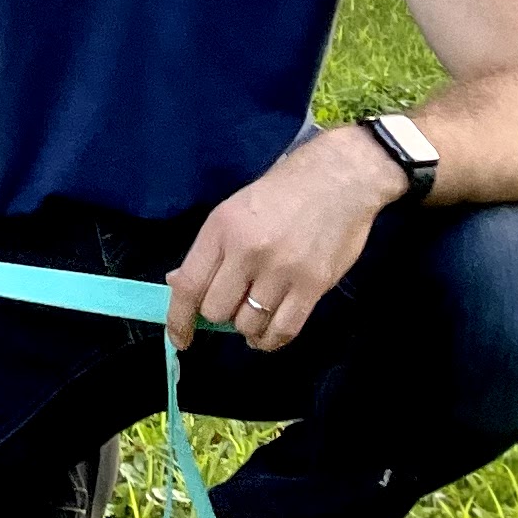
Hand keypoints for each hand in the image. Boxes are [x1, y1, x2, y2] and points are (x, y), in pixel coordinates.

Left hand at [165, 136, 387, 354]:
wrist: (340, 177)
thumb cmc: (284, 191)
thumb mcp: (234, 209)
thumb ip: (210, 250)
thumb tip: (178, 284)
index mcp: (222, 228)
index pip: (188, 284)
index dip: (178, 319)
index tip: (180, 338)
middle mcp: (248, 251)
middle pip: (216, 310)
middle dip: (219, 315)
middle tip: (234, 303)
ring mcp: (282, 270)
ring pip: (249, 325)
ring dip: (248, 327)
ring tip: (255, 314)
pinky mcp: (313, 285)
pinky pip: (284, 330)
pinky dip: (271, 340)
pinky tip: (268, 333)